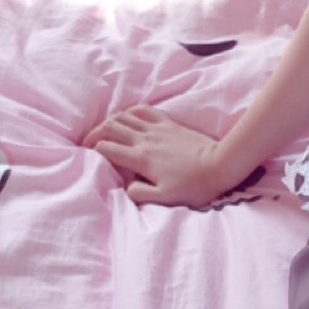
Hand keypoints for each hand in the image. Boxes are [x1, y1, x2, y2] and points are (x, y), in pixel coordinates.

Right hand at [83, 105, 223, 207]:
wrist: (220, 165)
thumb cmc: (194, 185)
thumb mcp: (165, 198)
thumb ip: (139, 194)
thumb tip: (125, 187)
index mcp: (140, 158)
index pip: (106, 148)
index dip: (93, 151)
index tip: (88, 157)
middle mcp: (144, 139)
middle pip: (110, 127)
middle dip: (94, 133)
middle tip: (89, 142)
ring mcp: (157, 128)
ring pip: (124, 116)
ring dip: (110, 121)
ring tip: (104, 130)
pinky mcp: (169, 123)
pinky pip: (144, 110)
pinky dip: (130, 111)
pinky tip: (127, 116)